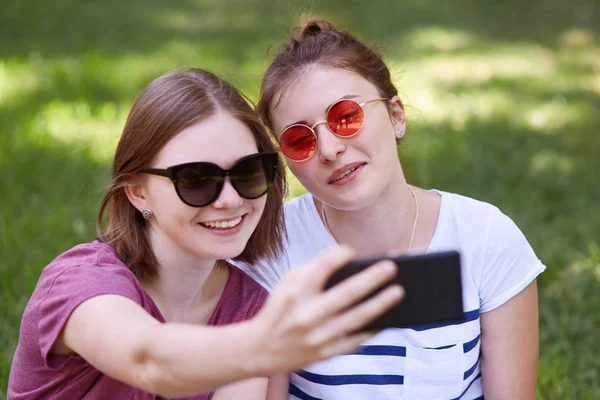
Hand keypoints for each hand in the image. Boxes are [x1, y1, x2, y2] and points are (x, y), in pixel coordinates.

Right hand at [250, 245, 403, 372]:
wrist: (262, 349)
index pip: (321, 268)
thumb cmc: (280, 308)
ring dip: (380, 304)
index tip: (351, 250)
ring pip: (355, 319)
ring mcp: (317, 337)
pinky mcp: (325, 354)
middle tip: (391, 266)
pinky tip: (387, 318)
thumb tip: (348, 258)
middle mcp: (306, 315)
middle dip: (371, 279)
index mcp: (295, 293)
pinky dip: (372, 329)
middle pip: (345, 294)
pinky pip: (354, 340)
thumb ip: (314, 269)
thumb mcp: (287, 282)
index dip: (338, 255)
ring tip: (398, 291)